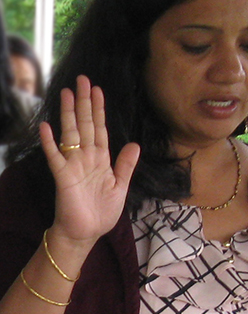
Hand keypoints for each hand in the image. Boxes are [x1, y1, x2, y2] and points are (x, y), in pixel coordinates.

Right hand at [39, 76, 139, 247]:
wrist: (86, 233)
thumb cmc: (101, 212)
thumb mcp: (120, 187)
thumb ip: (126, 165)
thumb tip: (135, 144)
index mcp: (101, 160)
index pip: (99, 129)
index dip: (99, 110)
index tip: (97, 90)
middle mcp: (86, 158)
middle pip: (85, 125)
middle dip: (84, 103)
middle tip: (82, 79)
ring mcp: (73, 166)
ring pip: (71, 135)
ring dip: (69, 114)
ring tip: (67, 93)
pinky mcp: (63, 177)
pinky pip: (55, 158)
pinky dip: (50, 143)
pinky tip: (45, 127)